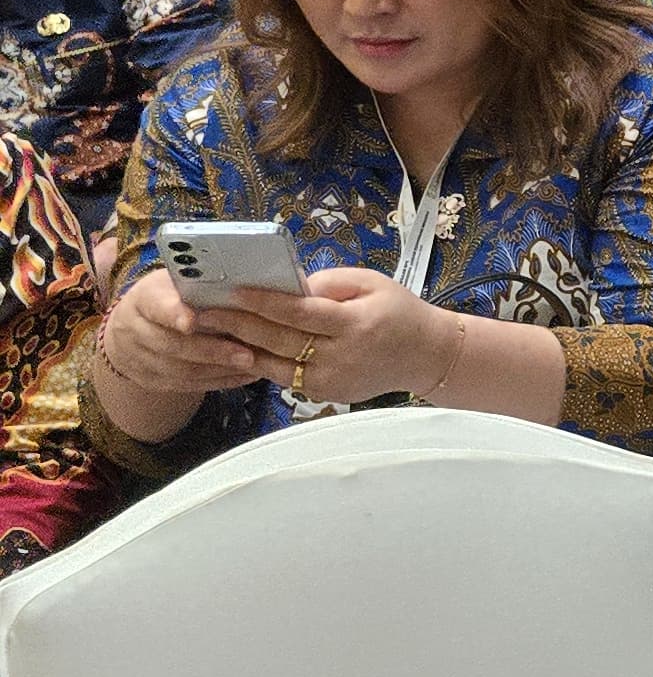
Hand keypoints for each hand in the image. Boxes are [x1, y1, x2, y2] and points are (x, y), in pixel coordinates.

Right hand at [99, 266, 294, 401]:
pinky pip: (185, 385)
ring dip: (219, 369)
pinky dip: (218, 381)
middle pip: (172, 345)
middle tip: (247, 355)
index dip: (175, 315)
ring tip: (253, 365)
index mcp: (143, 299)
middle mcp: (134, 330)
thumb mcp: (176, 282)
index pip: (157, 307)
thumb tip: (244, 280)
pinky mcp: (149, 380)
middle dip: (212, 351)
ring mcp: (138, 359)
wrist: (131, 326)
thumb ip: (201, 284)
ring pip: (180, 371)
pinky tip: (244, 376)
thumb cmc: (168, 297)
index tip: (193, 321)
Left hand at [229, 266, 447, 408]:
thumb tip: (286, 285)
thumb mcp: (372, 284)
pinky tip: (236, 349)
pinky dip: (257, 363)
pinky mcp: (325, 394)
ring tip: (208, 332)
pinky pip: (283, 377)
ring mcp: (332, 380)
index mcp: (356, 324)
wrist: (426, 355)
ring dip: (238, 347)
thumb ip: (330, 283)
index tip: (233, 289)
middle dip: (237, 323)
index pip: (301, 312)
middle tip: (201, 311)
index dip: (265, 301)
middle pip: (280, 340)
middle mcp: (342, 356)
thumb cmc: (399, 312)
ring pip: (274, 364)